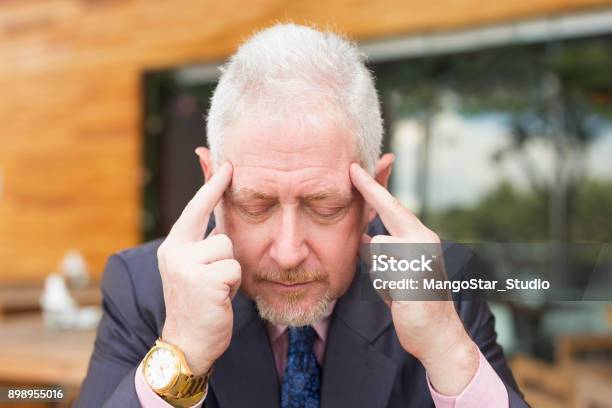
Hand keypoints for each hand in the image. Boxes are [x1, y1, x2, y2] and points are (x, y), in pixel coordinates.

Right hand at [158, 162, 239, 375]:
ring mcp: (187, 266)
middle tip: (215, 254)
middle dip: (224, 254)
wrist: (187, 342)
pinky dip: (233, 285)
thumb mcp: (194, 266)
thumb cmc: (197, 301)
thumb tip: (213, 204)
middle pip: (222, 232)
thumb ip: (203, 236)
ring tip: (216, 289)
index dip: (213, 184)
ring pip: (230, 250)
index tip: (227, 163)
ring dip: (230, 272)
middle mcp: (176, 251)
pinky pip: (235, 270)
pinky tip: (219, 298)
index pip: (196, 208)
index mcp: (174, 245)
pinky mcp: (204, 281)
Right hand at [350, 163, 477, 394]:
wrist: (437, 340)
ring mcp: (412, 255)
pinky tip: (361, 239)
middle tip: (356, 170)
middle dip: (373, 192)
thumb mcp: (410, 288)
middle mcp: (418, 244)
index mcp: (421, 244)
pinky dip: (372, 244)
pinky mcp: (404, 268)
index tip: (355, 169)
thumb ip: (393, 261)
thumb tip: (371, 244)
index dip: (372, 189)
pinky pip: (382, 250)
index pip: (392, 209)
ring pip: (384, 231)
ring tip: (355, 196)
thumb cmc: (425, 317)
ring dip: (372, 218)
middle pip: (391, 212)